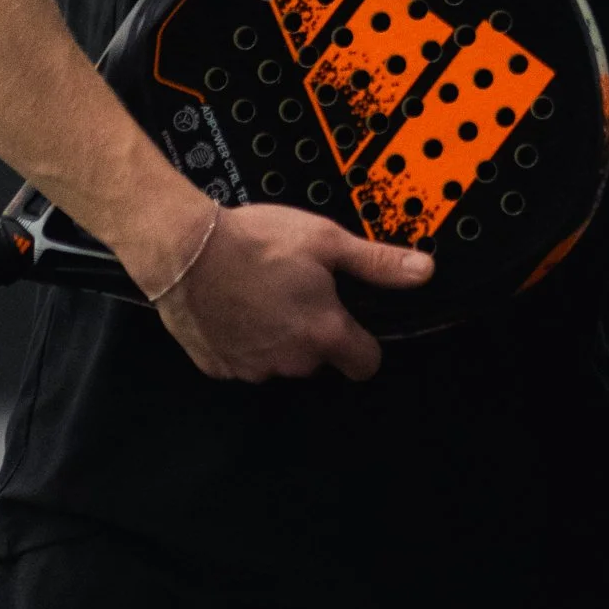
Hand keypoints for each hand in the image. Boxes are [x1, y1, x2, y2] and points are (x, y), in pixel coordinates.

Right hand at [150, 204, 432, 382]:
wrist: (185, 249)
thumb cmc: (255, 242)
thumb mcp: (327, 240)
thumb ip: (377, 262)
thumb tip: (423, 271)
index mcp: (323, 332)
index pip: (365, 363)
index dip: (364, 343)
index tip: (354, 322)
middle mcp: (290, 361)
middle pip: (320, 359)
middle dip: (316, 332)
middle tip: (301, 290)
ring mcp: (251, 368)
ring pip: (281, 360)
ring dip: (279, 336)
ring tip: (265, 293)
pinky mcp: (218, 367)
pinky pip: (243, 360)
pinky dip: (245, 339)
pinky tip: (237, 306)